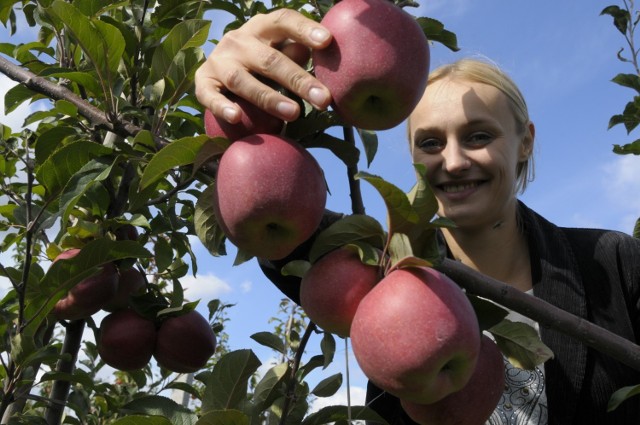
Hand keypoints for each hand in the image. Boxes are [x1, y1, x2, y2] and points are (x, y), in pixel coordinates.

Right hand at [195, 9, 332, 123]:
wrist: (218, 73)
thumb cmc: (260, 63)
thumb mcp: (279, 52)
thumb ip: (296, 53)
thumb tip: (326, 54)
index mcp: (261, 28)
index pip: (283, 21)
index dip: (304, 29)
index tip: (327, 41)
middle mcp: (238, 40)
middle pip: (270, 59)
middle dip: (299, 80)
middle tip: (324, 100)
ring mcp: (219, 61)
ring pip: (242, 80)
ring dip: (269, 98)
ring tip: (294, 113)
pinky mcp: (203, 82)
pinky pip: (209, 96)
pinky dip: (221, 106)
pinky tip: (236, 117)